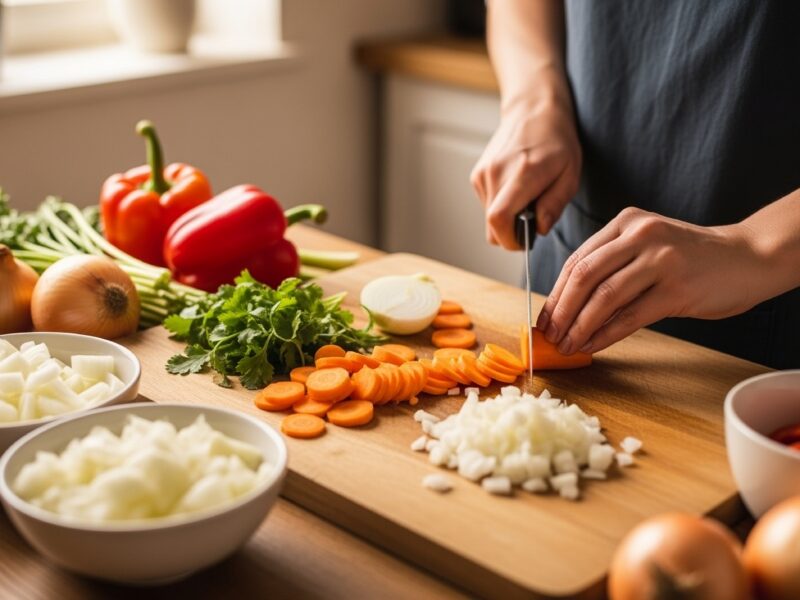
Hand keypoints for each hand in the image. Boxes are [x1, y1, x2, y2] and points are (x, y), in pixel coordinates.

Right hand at [470, 101, 581, 248]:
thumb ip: (554, 205)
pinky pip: (487, 205)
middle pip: (492, 225)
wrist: (533, 110)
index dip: (509, 240)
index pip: (499, 219)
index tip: (524, 242)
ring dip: (507, 217)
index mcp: (522, 174)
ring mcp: (483, 174)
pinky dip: (501, 205)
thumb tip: (538, 229)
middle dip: (512, 232)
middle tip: (533, 218)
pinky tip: (516, 188)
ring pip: (489, 217)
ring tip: (526, 197)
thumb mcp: (570, 174)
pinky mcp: (477, 175)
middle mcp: (496, 174)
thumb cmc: (557, 141)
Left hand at [537, 207, 764, 354]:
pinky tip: (592, 345)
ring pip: (604, 298)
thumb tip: (568, 305)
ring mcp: (660, 260)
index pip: (578, 260)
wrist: (748, 257)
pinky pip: (631, 316)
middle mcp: (641, 235)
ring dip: (580, 327)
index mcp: (626, 222)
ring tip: (567, 345)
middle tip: (549, 336)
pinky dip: (606, 334)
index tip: (544, 318)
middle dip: (561, 311)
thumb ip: (612, 264)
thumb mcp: (647, 245)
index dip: (556, 293)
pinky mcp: (677, 288)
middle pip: (584, 277)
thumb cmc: (690, 257)